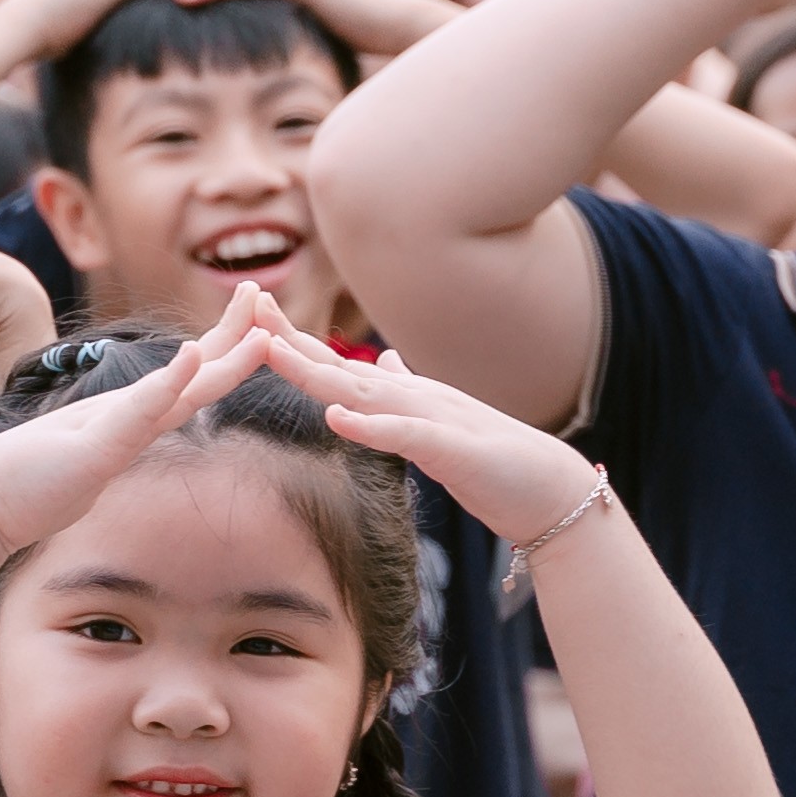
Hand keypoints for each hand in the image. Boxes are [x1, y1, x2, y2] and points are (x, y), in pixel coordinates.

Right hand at [0, 291, 299, 551]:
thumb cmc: (26, 488)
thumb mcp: (83, 469)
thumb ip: (104, 453)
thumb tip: (114, 455)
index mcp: (131, 423)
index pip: (192, 388)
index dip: (227, 357)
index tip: (260, 329)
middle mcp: (127, 417)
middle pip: (196, 374)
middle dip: (236, 334)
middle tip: (262, 292)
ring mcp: (112, 428)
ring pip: (181, 385)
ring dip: (222, 348)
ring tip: (253, 314)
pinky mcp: (95, 447)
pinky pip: (139, 411)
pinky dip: (169, 382)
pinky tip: (192, 357)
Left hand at [260, 320, 612, 545]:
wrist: (549, 490)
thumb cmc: (494, 464)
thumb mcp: (438, 424)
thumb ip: (406, 394)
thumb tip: (384, 362)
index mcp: (404, 397)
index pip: (337, 367)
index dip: (293, 344)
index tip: (252, 319)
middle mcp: (412, 399)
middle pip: (338, 367)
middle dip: (289, 339)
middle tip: (246, 305)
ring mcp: (432, 420)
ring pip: (363, 392)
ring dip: (314, 372)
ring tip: (271, 351)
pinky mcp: (452, 451)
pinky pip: (403, 435)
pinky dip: (369, 425)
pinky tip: (337, 416)